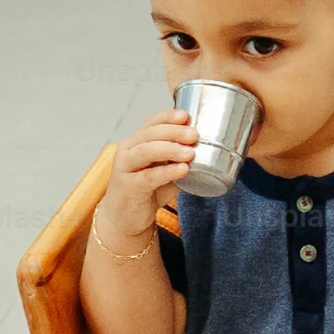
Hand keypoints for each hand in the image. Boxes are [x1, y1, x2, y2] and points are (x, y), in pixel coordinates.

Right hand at [92, 110, 194, 254]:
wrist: (125, 218)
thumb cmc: (147, 190)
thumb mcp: (165, 170)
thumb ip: (180, 160)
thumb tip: (209, 149)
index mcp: (136, 142)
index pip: (151, 123)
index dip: (168, 117)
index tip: (186, 116)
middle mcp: (127, 151)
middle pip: (149, 134)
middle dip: (173, 132)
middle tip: (194, 135)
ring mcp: (124, 168)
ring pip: (146, 152)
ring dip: (170, 149)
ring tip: (190, 153)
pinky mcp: (127, 187)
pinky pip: (148, 177)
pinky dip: (166, 172)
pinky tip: (182, 170)